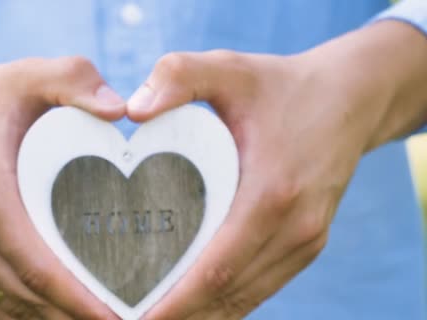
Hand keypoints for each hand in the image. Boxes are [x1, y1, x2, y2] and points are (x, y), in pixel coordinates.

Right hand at [0, 57, 124, 318]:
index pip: (38, 270)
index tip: (116, 318)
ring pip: (2, 306)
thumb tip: (121, 110)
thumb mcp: (25, 74)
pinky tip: (49, 311)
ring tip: (90, 317)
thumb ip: (75, 79)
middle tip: (119, 319)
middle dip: (71, 317)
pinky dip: (17, 313)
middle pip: (23, 298)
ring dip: (47, 318)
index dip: (79, 302)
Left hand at [127, 21, 426, 318]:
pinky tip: (196, 304)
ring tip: (156, 316)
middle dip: (180, 314)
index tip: (139, 318)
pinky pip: (262, 286)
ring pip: (246, 297)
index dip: (176, 302)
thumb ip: (180, 76)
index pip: (216, 270)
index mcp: (270, 194)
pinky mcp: (308, 242)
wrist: (348, 98)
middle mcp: (294, 229)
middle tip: (133, 318)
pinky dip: (228, 302)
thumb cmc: (280, 86)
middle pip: (228, 294)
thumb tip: (134, 109)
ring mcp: (305, 240)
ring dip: (202, 314)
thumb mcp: (230, 68)